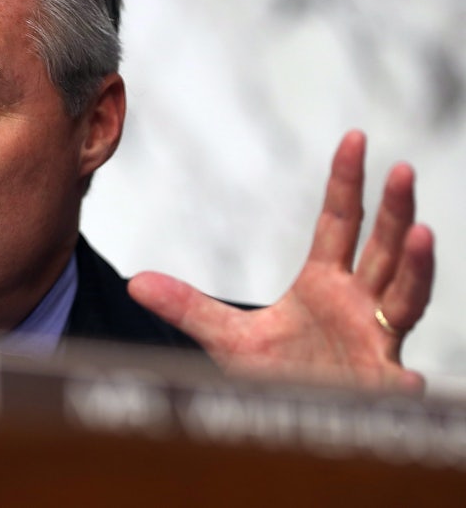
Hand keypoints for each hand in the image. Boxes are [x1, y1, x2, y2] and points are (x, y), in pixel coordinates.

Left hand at [126, 130, 433, 391]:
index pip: (340, 223)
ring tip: (423, 233)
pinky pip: (396, 383)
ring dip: (416, 267)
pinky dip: (403, 382)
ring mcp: (375, 342)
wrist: (291, 422)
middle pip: (382, 249)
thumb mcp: (227, 337)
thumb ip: (186, 306)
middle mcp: (358, 304)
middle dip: (394, 211)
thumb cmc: (275, 374)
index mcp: (324, 285)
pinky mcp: (379, 386)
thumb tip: (136, 283)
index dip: (347, 183)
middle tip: (400, 169)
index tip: (354, 138)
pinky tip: (408, 380)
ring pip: (405, 298)